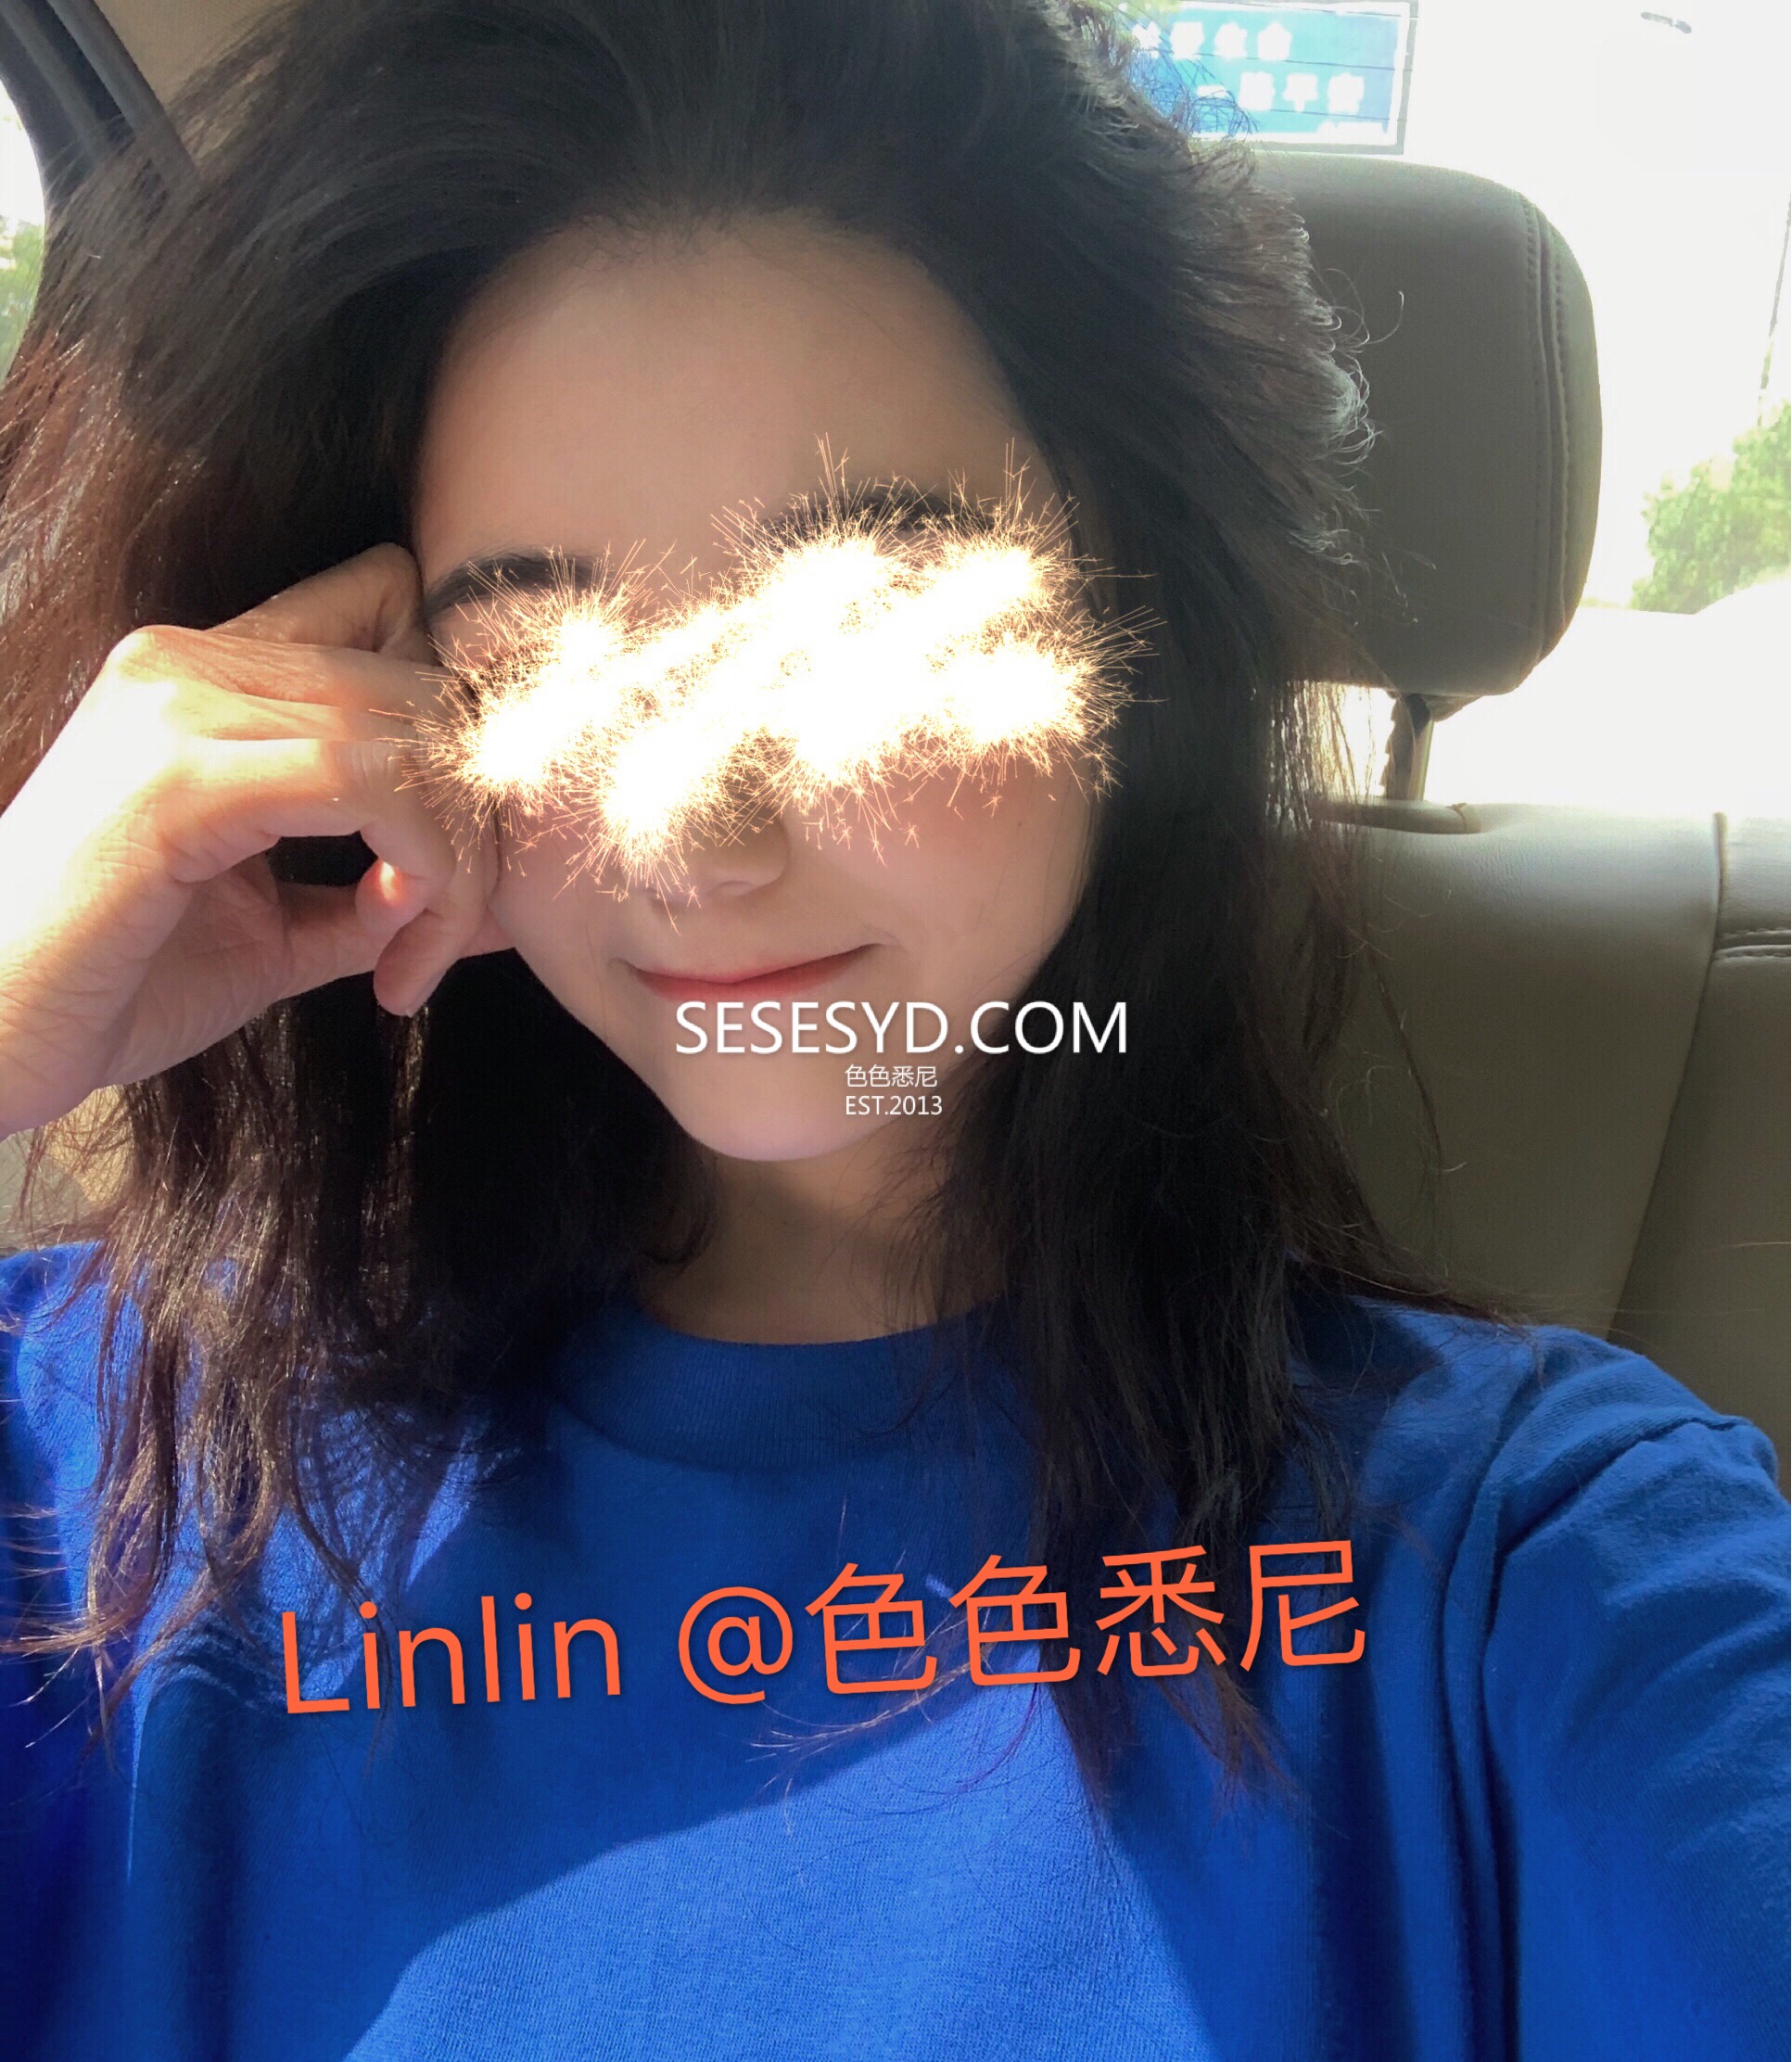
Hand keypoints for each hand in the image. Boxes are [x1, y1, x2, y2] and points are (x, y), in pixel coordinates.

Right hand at [0, 545, 505, 1138]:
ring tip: (415, 964)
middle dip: (474, 822)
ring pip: (415, 739)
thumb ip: (382, 898)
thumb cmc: (113, 987)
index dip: (452, 726)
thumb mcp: (277, 932)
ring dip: (457, 868)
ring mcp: (180, 706)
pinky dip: (425, 880)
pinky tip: (391, 970)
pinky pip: (373, 787)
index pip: (383, 609)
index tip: (452, 849)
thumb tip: (510, 901)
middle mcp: (190, 662)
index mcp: (203, 677)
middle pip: (424, 689)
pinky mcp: (184, 777)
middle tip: (445, 937)